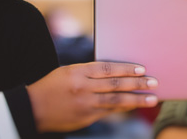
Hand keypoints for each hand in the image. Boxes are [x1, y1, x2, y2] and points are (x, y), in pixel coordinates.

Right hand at [27, 61, 157, 132]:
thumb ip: (89, 73)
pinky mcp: (85, 118)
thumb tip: (116, 73)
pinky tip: (133, 106)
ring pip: (115, 101)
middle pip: (115, 85)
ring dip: (136, 100)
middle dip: (137, 84)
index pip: (107, 69)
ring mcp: (84, 105)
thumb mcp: (67, 72)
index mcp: (77, 72)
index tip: (142, 70)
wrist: (32, 108)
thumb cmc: (51, 86)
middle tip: (154, 82)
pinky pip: (108, 112)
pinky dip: (122, 108)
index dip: (126, 69)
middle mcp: (82, 88)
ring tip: (151, 98)